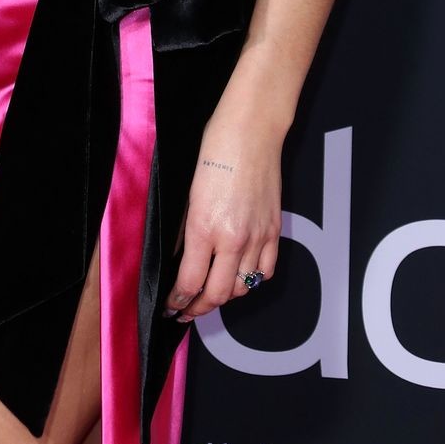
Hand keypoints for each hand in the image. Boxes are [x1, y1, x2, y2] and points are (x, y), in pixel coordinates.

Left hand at [162, 116, 282, 321]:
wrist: (250, 132)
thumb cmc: (214, 151)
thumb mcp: (188, 194)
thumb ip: (186, 232)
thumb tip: (181, 260)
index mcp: (204, 228)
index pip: (190, 283)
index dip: (177, 301)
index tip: (169, 306)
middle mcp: (233, 238)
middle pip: (217, 294)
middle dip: (198, 308)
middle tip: (186, 311)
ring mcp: (258, 237)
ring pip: (243, 288)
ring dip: (224, 296)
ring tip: (210, 295)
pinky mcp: (275, 231)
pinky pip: (265, 271)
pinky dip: (252, 281)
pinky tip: (240, 277)